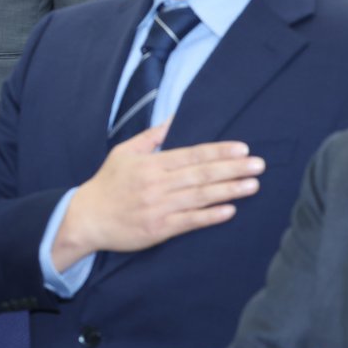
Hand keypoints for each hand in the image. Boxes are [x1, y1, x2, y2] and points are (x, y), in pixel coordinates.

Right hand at [51, 122, 263, 270]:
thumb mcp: (124, 153)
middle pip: (200, 175)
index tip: (242, 149)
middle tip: (259, 165)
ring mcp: (159, 207)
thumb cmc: (107, 183)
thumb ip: (151, 137)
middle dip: (232, 169)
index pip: (191, 155)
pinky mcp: (159, 229)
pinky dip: (210, 216)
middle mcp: (157, 184)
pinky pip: (189, 221)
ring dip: (228, 190)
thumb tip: (173, 119)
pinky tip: (230, 210)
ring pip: (199, 197)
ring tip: (253, 185)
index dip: (218, 152)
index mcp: (150, 164)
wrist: (87, 218)